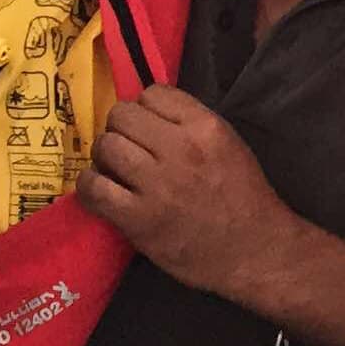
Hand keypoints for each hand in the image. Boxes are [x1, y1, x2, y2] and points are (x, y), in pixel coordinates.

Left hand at [76, 85, 305, 305]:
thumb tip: (144, 111)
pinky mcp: (139, 218)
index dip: (145, 110)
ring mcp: (157, 185)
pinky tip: (101, 192)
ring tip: (116, 172)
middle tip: (129, 151)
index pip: (152, 93)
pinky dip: (90, 186)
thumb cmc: (242, 197)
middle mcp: (180, 149)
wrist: (254, 252)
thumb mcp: (227, 144)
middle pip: (122, 115)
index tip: (149, 129)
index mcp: (205, 127)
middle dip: (121, 130)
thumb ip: (188, 122)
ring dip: (105, 157)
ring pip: (106, 146)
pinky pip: (94, 187)